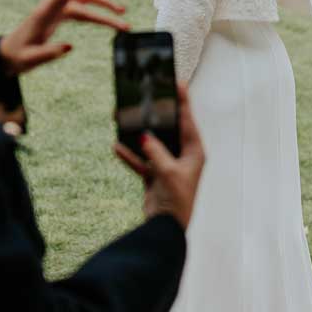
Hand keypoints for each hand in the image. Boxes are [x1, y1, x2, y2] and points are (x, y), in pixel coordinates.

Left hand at [0, 0, 127, 74]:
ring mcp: (55, 9)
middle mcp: (51, 7)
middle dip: (102, 5)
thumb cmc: (18, 56)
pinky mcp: (57, 13)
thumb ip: (49, 53)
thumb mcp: (30, 59)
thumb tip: (71, 46)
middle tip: (123, 13)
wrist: (7, 53)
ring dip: (102, 4)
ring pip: (82, 1)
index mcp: (43, 14)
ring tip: (122, 11)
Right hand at [114, 82, 204, 230]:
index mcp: (194, 152)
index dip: (182, 101)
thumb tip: (144, 136)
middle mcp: (183, 156)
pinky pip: (140, 160)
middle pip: (167, 128)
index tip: (176, 81)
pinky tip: (116, 146)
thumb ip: (156, 151)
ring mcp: (168, 165)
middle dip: (154, 115)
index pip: (188, 120)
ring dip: (137, 133)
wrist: (166, 230)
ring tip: (122, 118)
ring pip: (151, 142)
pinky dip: (129, 154)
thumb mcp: (168, 173)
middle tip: (143, 97)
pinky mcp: (154, 175)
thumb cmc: (176, 201)